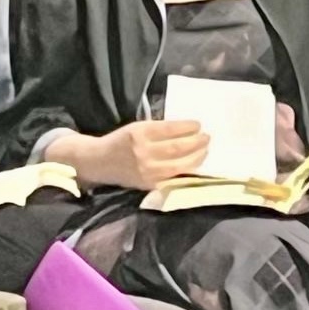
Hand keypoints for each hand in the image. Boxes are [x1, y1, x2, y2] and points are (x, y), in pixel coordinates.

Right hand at [86, 119, 209, 190]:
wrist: (100, 162)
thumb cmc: (120, 141)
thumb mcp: (136, 128)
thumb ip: (157, 129)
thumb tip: (185, 130)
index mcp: (140, 134)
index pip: (170, 130)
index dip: (187, 127)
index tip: (198, 124)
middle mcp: (144, 152)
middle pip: (178, 148)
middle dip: (197, 142)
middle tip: (207, 137)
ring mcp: (148, 171)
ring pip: (179, 165)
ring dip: (196, 157)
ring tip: (205, 150)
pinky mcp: (150, 184)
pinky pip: (174, 178)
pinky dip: (187, 171)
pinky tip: (195, 164)